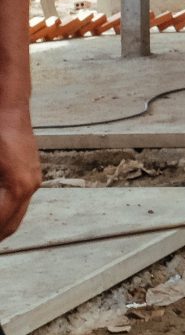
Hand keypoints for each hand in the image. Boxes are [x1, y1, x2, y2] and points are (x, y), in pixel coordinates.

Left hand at [0, 104, 41, 240]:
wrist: (9, 109)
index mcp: (18, 186)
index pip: (0, 221)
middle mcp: (29, 185)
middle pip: (10, 225)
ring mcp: (32, 179)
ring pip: (16, 215)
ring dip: (1, 225)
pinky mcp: (29, 173)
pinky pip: (18, 202)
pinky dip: (5, 213)